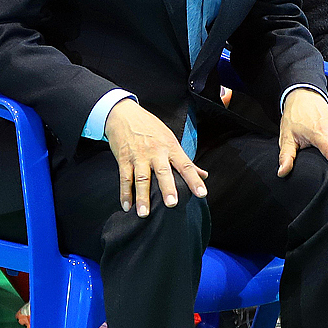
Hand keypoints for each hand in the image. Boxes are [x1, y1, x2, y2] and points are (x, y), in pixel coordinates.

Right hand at [104, 98, 206, 216]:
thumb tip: (204, 174)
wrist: (124, 114)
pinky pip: (124, 178)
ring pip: (141, 178)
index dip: (194, 180)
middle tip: (172, 204)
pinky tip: (127, 206)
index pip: (186, 165)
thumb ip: (186, 160)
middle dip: (168, 188)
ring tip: (144, 213)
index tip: (202, 194)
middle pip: (163, 172)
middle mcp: (156, 152)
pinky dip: (125, 193)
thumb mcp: (170, 139)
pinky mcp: (124, 159)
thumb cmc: (151, 128)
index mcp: (171, 148)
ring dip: (142, 197)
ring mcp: (139, 156)